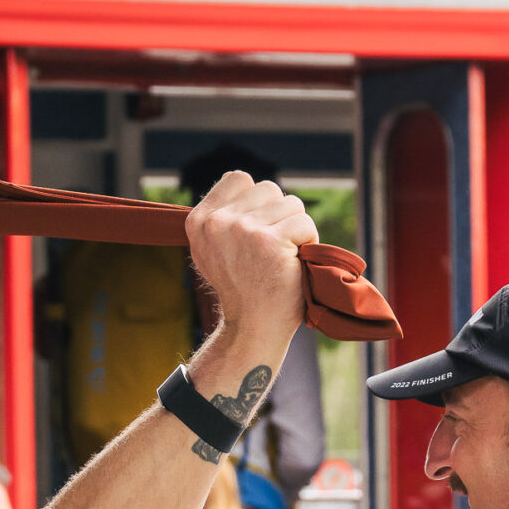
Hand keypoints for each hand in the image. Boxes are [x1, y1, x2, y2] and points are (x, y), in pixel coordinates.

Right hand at [187, 171, 317, 348]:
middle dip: (279, 216)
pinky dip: (309, 242)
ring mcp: (243, 230)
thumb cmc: (243, 290)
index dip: (258, 201)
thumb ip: (223, 217)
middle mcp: (217, 223)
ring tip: (283, 258)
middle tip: (273, 250)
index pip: (239, 179)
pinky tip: (294, 264)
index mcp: (199, 221)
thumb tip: (247, 185)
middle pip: (269, 189)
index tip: (258, 231)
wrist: (252, 329)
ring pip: (291, 204)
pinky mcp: (270, 242)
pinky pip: (305, 223)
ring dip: (296, 229)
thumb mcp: (214, 250)